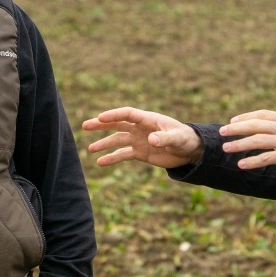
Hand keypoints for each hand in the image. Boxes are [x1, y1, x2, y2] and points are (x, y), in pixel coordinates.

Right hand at [82, 107, 202, 168]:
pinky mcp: (139, 152)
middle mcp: (140, 128)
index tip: (100, 118)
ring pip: (117, 140)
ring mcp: (138, 140)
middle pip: (117, 124)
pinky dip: (112, 158)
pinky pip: (123, 154)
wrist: (190, 150)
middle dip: (101, 125)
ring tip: (90, 150)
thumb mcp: (177, 138)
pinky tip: (100, 163)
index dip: (114, 115)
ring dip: (104, 143)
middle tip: (85, 126)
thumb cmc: (185, 139)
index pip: (127, 114)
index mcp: (148, 119)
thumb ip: (165, 138)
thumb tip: (151, 140)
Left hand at [219, 109, 275, 170]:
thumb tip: (275, 127)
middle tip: (222, 132)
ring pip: (257, 140)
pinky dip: (252, 161)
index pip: (262, 114)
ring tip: (226, 148)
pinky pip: (267, 158)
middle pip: (255, 125)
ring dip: (239, 144)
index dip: (246, 117)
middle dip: (236, 128)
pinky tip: (242, 164)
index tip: (233, 121)